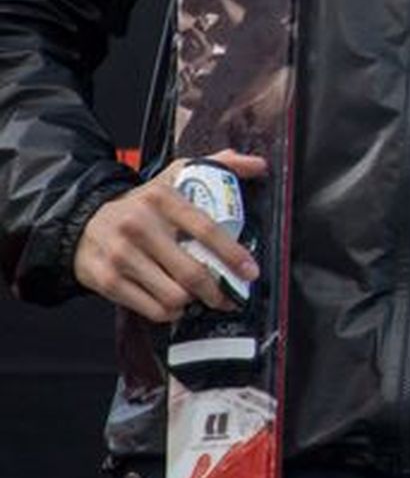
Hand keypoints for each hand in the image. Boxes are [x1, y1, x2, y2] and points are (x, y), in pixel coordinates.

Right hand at [71, 153, 265, 322]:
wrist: (81, 221)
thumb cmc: (140, 205)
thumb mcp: (175, 176)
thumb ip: (219, 166)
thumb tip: (259, 165)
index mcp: (161, 199)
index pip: (206, 229)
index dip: (233, 254)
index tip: (250, 271)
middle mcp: (138, 226)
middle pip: (192, 272)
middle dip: (218, 291)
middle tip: (229, 296)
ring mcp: (121, 255)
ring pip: (174, 296)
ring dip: (192, 302)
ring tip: (197, 295)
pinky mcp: (107, 280)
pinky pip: (152, 309)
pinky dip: (169, 312)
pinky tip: (173, 303)